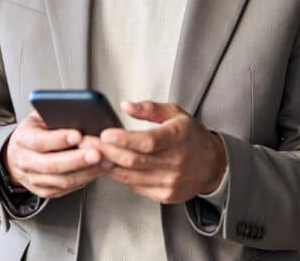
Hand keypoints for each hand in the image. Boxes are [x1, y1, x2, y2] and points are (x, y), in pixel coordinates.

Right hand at [3, 111, 106, 198]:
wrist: (16, 155)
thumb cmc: (32, 132)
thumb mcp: (37, 117)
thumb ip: (53, 114)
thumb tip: (77, 111)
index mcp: (23, 139)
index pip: (39, 141)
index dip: (59, 139)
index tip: (78, 135)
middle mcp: (25, 162)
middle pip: (52, 165)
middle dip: (77, 160)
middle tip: (97, 153)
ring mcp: (34, 179)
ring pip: (62, 180)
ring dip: (86, 172)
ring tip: (104, 162)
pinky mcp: (44, 191)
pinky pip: (66, 189)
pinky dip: (84, 180)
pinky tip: (96, 171)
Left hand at [81, 100, 226, 203]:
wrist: (212, 164)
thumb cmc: (191, 135)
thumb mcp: (174, 113)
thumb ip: (149, 108)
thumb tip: (125, 105)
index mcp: (178, 138)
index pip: (147, 142)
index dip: (124, 139)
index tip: (105, 134)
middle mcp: (175, 162)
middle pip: (134, 160)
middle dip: (107, 151)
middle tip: (87, 143)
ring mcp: (170, 182)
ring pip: (131, 175)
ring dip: (108, 165)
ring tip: (91, 155)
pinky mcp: (164, 195)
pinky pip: (135, 185)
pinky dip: (119, 175)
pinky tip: (107, 166)